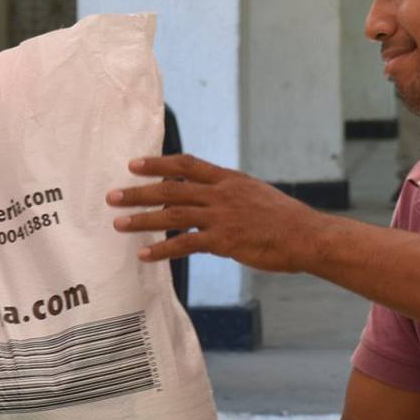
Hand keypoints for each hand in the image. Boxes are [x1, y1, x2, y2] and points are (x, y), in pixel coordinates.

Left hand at [109, 154, 325, 272]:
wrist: (306, 235)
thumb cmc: (282, 219)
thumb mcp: (253, 195)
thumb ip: (226, 195)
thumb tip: (199, 200)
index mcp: (228, 179)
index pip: (186, 165)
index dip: (157, 164)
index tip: (134, 165)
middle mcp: (221, 194)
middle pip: (171, 188)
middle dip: (138, 192)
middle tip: (112, 196)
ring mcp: (222, 216)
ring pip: (172, 215)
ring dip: (142, 220)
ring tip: (118, 224)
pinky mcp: (224, 241)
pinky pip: (186, 244)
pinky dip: (163, 250)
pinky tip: (145, 255)